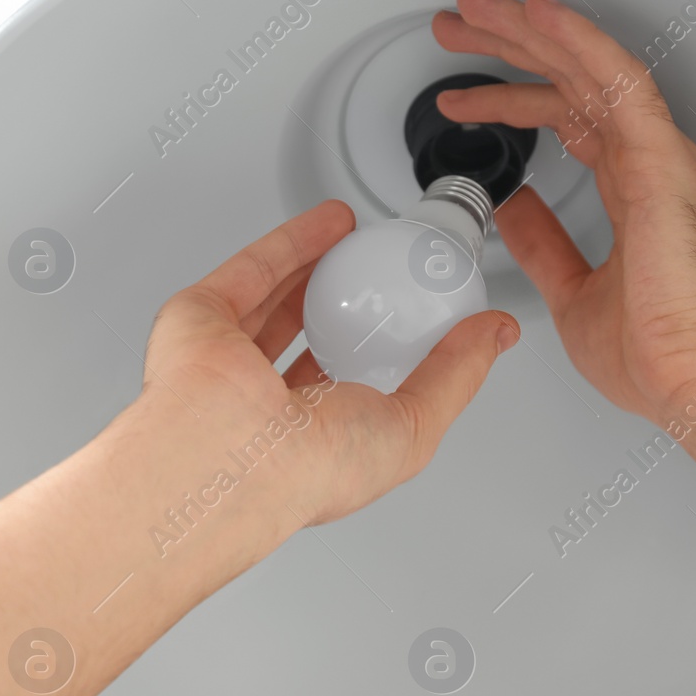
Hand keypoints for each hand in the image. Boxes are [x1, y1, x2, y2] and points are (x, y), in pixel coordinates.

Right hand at [134, 199, 518, 527]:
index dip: (381, 353)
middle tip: (384, 275)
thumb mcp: (412, 428)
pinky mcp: (201, 318)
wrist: (234, 453)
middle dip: (346, 305)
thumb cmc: (304, 472)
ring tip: (361, 240)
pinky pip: (249, 269)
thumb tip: (494, 336)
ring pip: (276, 298)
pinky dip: (291, 242)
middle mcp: (264, 404)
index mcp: (311, 441)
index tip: (415, 322)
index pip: (347, 390)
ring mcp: (229, 360)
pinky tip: (328, 224)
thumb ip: (455, 376)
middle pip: (310, 338)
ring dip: (320, 265)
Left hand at [432, 0, 695, 425]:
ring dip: (529, 31)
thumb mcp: (570, 291)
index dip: (511, 96)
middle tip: (457, 25)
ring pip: (585, 68)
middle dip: (509, 48)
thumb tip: (515, 210)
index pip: (564, 119)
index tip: (462, 92)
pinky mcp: (658, 161)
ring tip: (477, 7)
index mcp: (630, 189)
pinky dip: (578, 40)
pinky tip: (540, 13)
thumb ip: (545, 245)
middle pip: (568, 81)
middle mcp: (645, 162)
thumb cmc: (654, 354)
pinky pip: (616, 81)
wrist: (689, 380)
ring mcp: (655, 156)